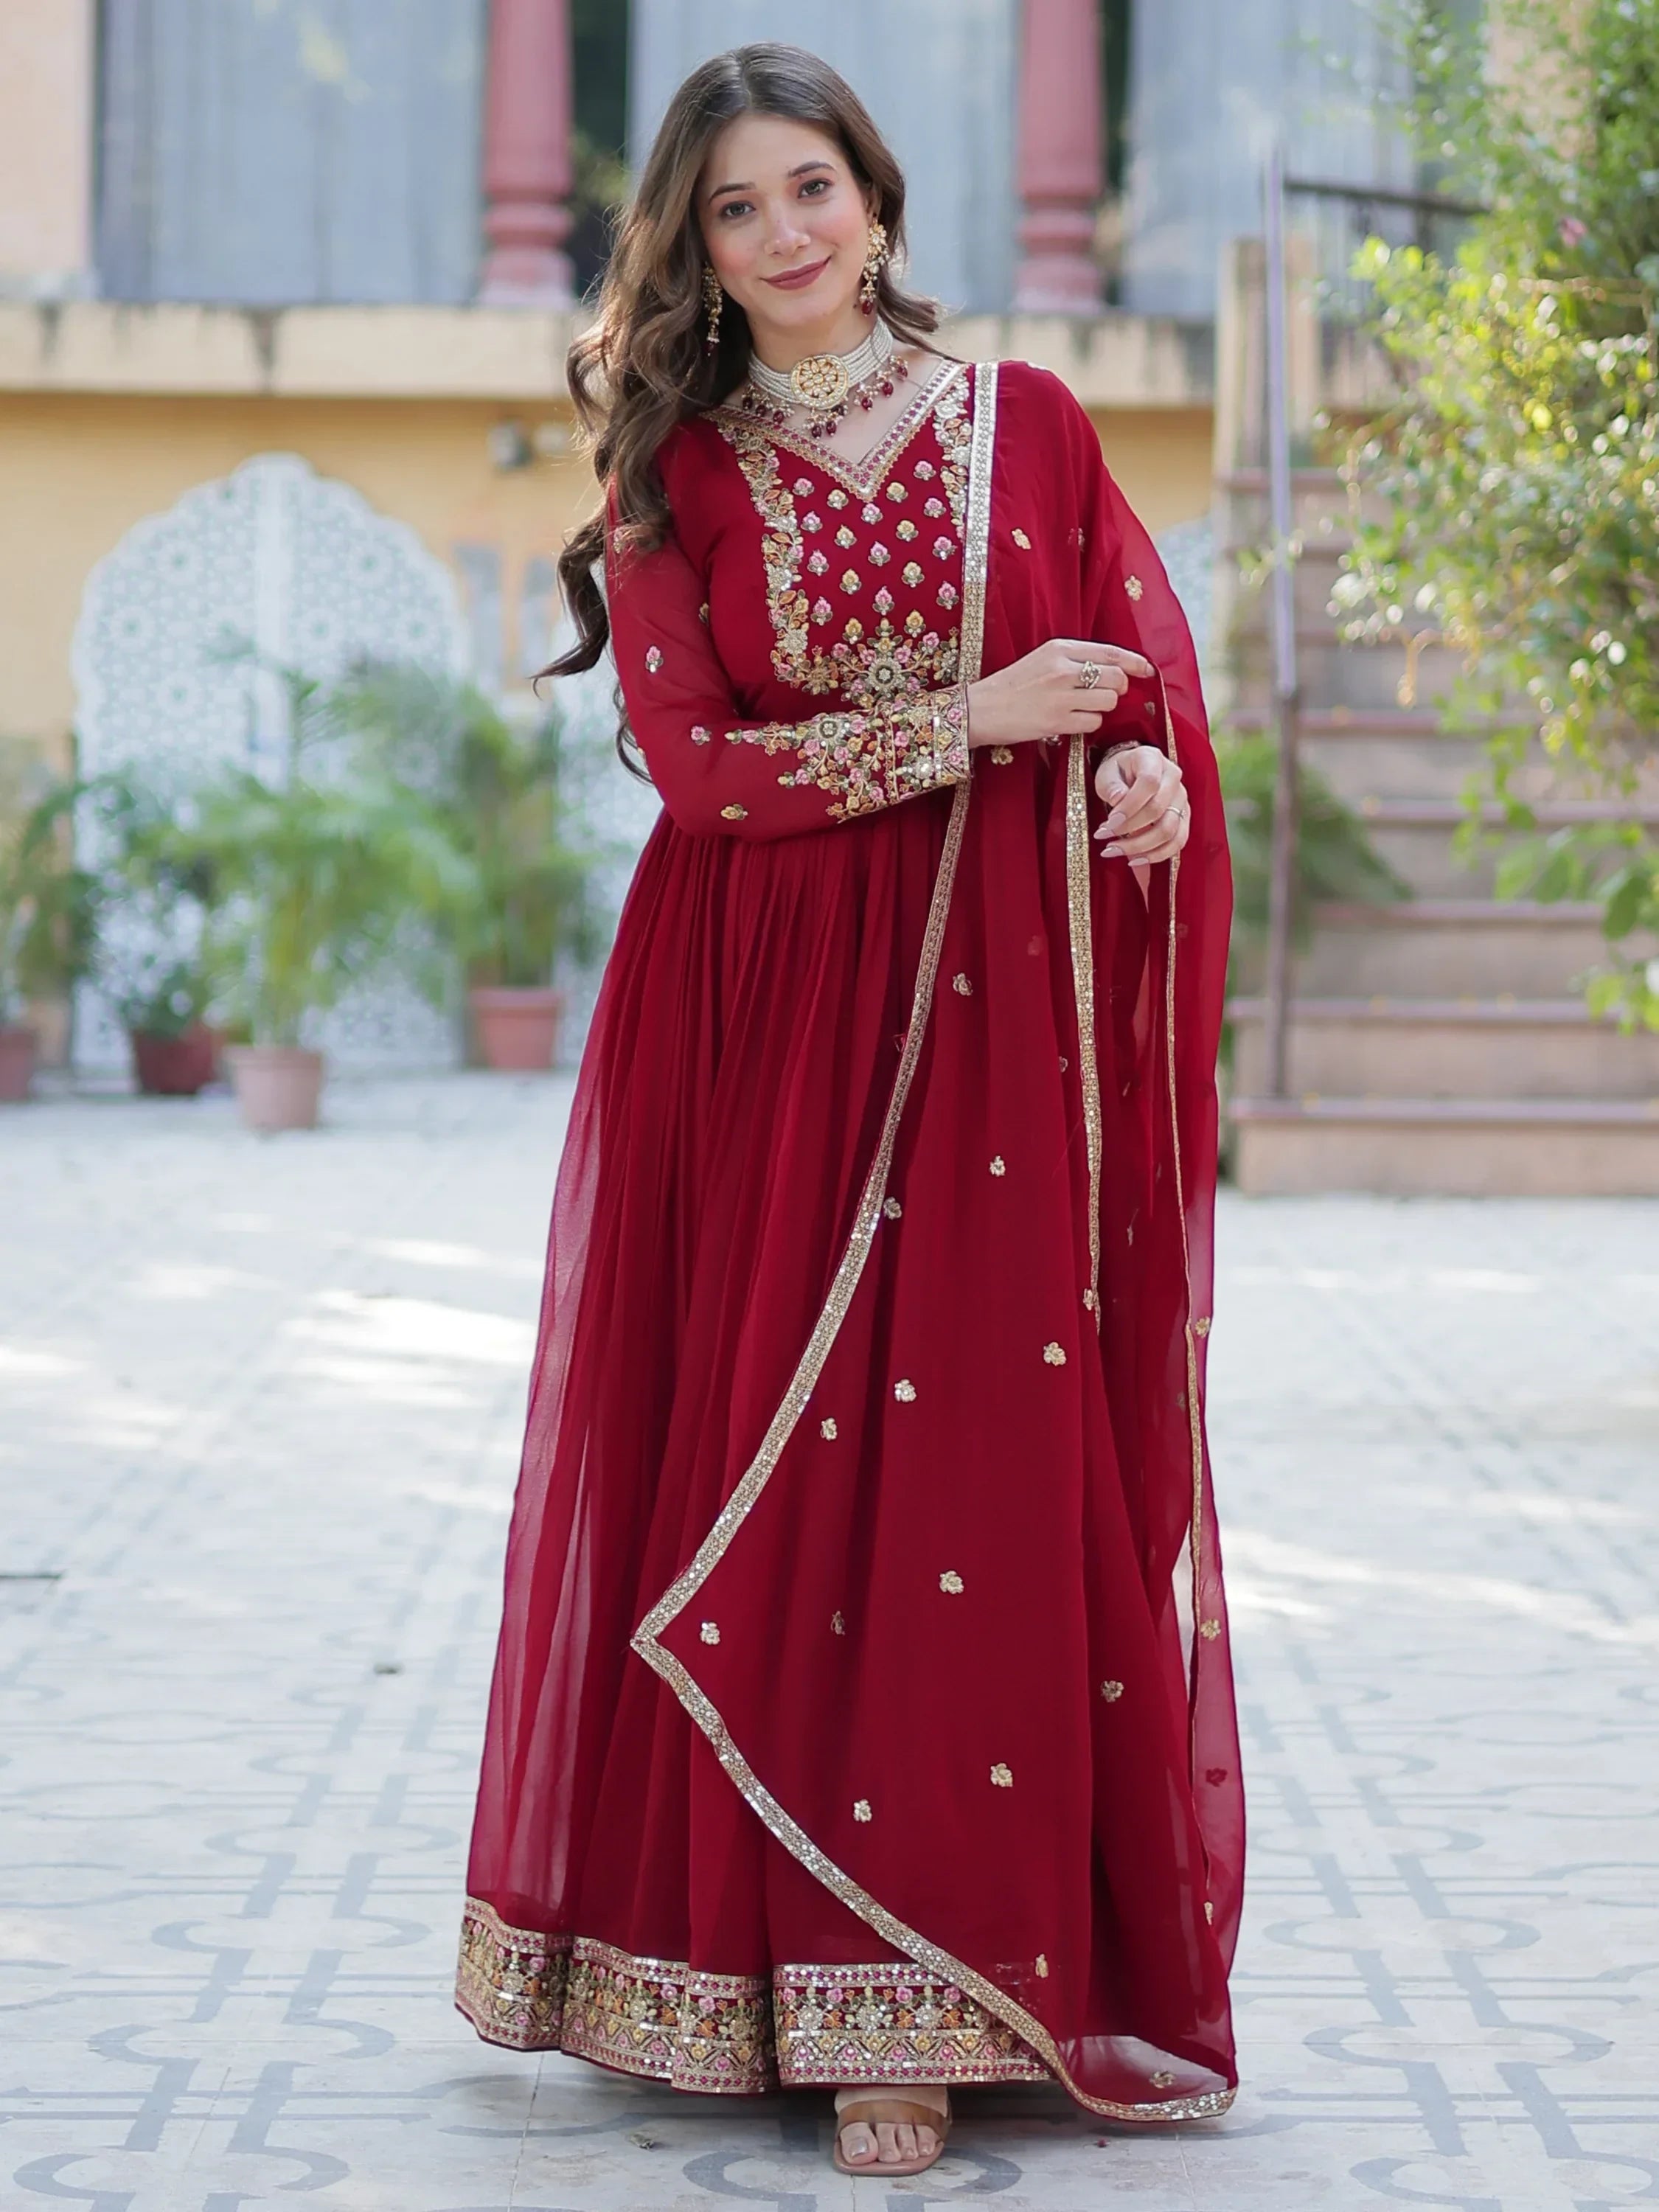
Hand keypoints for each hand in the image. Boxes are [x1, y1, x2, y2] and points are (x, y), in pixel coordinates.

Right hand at [966, 638, 1153, 748]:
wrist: (980, 709)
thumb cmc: (1012, 686)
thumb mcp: (1042, 660)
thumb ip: (1075, 659)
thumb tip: (1115, 668)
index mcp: (1059, 648)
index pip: (1110, 652)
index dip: (1134, 662)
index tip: (1146, 670)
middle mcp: (1062, 669)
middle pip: (1115, 678)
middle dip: (1117, 689)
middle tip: (1105, 694)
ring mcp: (1060, 696)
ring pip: (1107, 701)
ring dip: (1101, 708)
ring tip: (1081, 708)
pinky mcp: (1057, 721)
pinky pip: (1093, 723)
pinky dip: (1088, 724)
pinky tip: (1072, 722)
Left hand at [1094, 745, 1189, 864]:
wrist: (1132, 773)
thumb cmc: (1118, 772)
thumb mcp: (1107, 773)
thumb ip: (1112, 786)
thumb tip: (1119, 800)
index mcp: (1153, 759)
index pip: (1149, 783)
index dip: (1129, 806)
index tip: (1108, 822)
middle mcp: (1174, 777)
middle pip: (1159, 810)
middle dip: (1129, 829)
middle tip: (1103, 837)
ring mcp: (1182, 799)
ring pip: (1169, 831)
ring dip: (1141, 846)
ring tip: (1113, 851)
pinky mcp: (1183, 817)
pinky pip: (1177, 842)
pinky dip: (1157, 855)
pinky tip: (1134, 860)